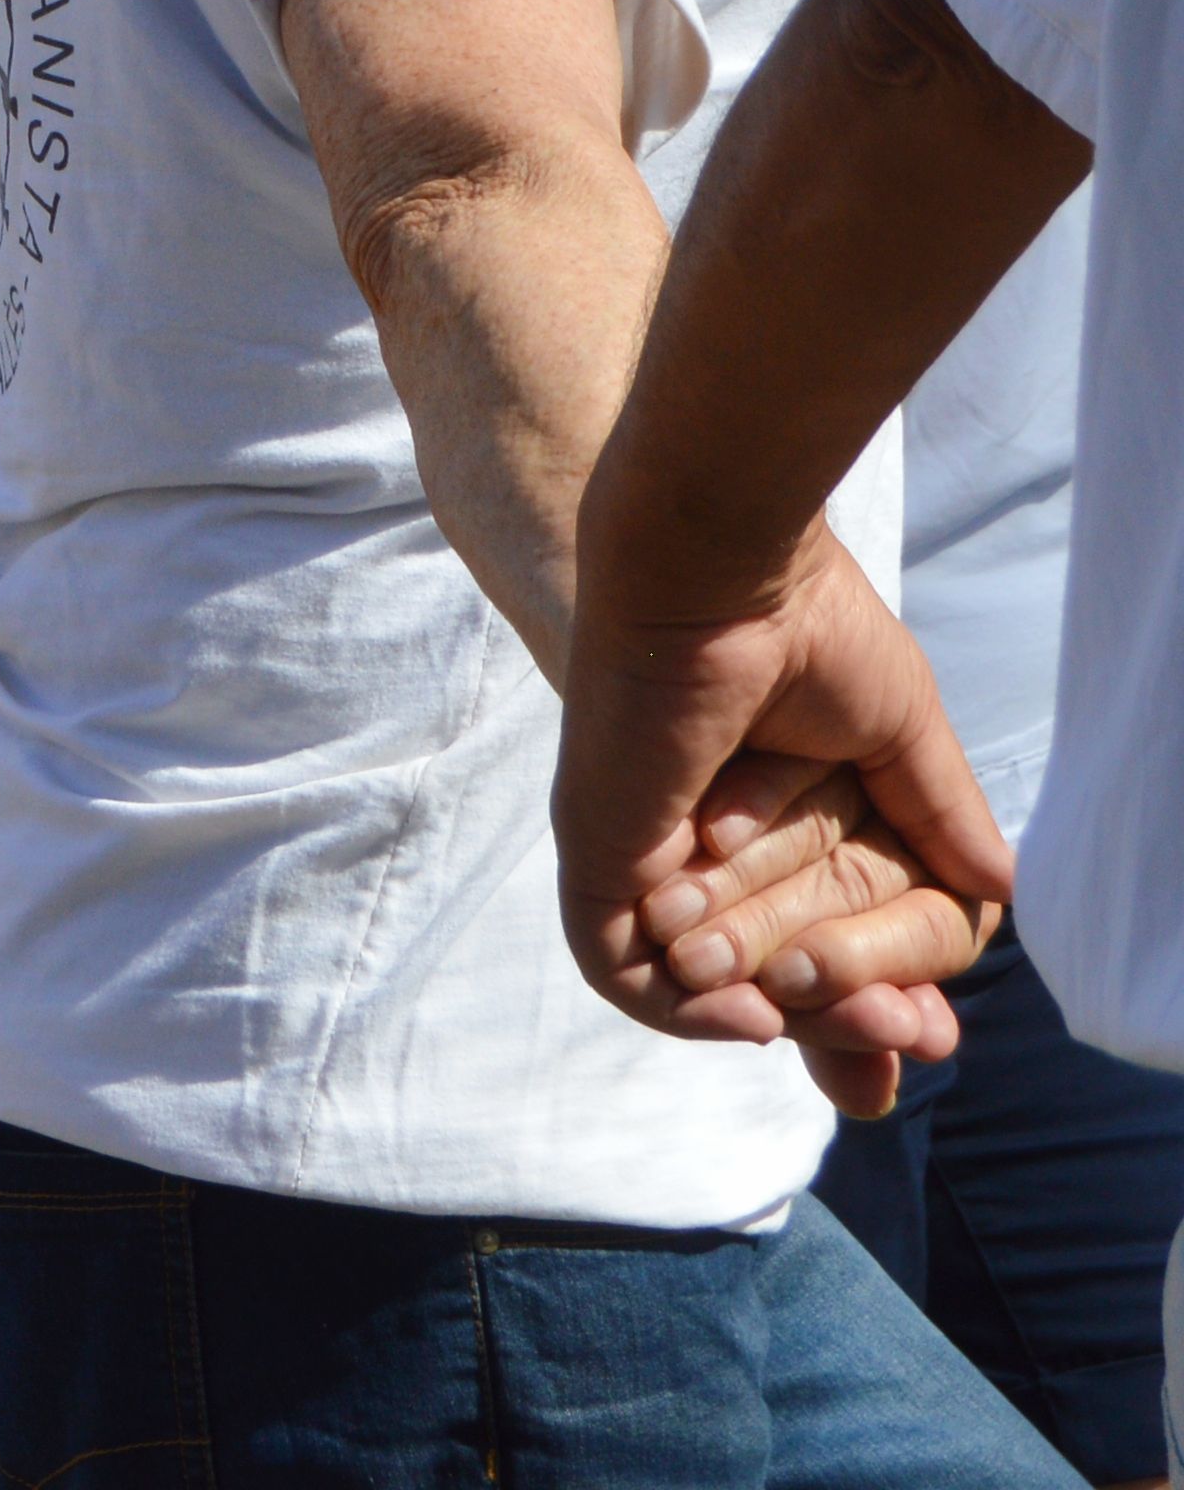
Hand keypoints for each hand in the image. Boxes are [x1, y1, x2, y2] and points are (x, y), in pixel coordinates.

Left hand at [556, 519, 1006, 1106]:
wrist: (720, 571)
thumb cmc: (810, 631)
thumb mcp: (900, 740)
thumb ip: (944, 823)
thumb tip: (999, 891)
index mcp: (800, 843)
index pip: (845, 958)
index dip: (887, 1005)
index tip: (926, 1028)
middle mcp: (723, 864)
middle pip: (792, 978)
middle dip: (849, 1002)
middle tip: (897, 1018)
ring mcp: (654, 865)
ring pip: (725, 980)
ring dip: (782, 982)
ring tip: (806, 965)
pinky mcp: (599, 859)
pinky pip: (625, 975)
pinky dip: (687, 1011)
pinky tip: (752, 1013)